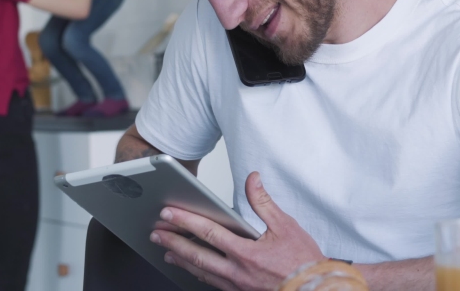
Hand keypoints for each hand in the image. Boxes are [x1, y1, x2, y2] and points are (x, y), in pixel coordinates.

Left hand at [150, 172, 325, 290]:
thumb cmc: (303, 262)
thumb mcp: (286, 226)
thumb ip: (263, 202)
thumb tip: (252, 179)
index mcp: (246, 253)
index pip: (207, 232)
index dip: (185, 221)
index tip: (168, 213)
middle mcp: (236, 272)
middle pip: (196, 254)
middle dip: (173, 241)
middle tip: (156, 232)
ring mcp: (236, 286)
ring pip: (200, 272)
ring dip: (181, 259)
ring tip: (166, 250)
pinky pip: (212, 284)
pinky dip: (197, 274)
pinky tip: (192, 269)